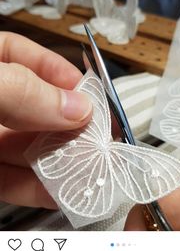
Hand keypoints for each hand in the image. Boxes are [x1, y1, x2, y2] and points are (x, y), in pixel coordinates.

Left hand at [0, 31, 92, 208]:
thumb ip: (24, 92)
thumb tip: (78, 109)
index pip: (23, 57)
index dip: (59, 72)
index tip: (89, 94)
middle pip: (34, 109)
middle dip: (68, 125)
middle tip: (98, 139)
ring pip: (26, 148)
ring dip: (60, 161)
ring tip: (91, 170)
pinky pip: (11, 180)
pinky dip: (37, 188)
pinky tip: (62, 192)